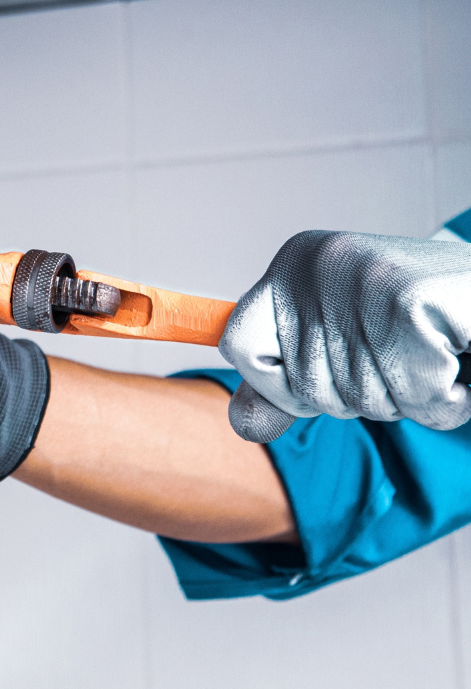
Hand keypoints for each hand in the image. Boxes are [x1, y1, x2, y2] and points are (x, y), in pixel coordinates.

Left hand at [220, 230, 470, 441]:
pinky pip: (419, 399)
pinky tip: (458, 364)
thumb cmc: (425, 321)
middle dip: (364, 394)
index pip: (240, 345)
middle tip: (404, 358)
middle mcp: (321, 262)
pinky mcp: (416, 302)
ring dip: (409, 400)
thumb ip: (289, 380)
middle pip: (308, 387)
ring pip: (366, 399)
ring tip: (433, 356)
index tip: (326, 375)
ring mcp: (366, 278)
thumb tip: (244, 426)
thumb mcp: (346, 338)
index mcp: (296, 263)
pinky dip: (447, 403)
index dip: (278, 382)